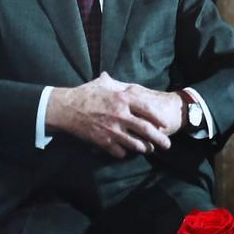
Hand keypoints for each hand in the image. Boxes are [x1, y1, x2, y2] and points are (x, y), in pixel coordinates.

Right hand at [46, 72, 173, 157]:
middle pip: (146, 130)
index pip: (147, 109)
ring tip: (149, 149)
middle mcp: (120, 115)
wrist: (65, 108)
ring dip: (144, 148)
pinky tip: (127, 151)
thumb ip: (117, 83)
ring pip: (135, 143)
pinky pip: (120, 151)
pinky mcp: (103, 141)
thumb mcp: (103, 83)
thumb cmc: (85, 94)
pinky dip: (125, 153)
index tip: (164, 124)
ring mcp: (112, 130)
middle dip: (160, 139)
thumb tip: (125, 80)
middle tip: (167, 145)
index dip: (158, 118)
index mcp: (123, 99)